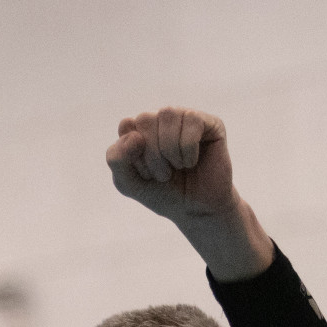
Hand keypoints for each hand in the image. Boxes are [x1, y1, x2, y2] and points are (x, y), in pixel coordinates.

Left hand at [106, 107, 238, 222]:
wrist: (197, 211)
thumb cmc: (164, 194)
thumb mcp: (128, 183)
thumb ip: (116, 160)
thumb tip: (134, 135)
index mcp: (141, 128)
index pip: (127, 125)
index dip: (134, 155)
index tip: (147, 174)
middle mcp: (162, 119)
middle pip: (145, 119)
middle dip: (152, 155)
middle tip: (164, 175)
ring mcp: (185, 118)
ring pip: (167, 115)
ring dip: (170, 150)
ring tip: (178, 168)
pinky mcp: (210, 123)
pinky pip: (192, 121)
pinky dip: (188, 149)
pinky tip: (192, 161)